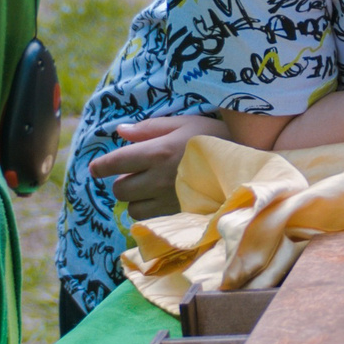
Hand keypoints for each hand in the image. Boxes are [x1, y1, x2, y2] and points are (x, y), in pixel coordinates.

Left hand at [91, 112, 229, 218]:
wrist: (247, 166)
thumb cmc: (215, 138)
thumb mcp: (184, 124)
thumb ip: (150, 128)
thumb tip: (119, 131)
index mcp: (157, 152)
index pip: (113, 164)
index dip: (99, 167)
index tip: (96, 169)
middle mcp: (158, 179)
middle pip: (119, 190)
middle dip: (123, 181)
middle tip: (137, 174)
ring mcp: (168, 201)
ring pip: (133, 208)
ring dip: (137, 199)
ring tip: (152, 189)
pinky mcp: (178, 216)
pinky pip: (151, 219)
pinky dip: (151, 211)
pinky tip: (164, 201)